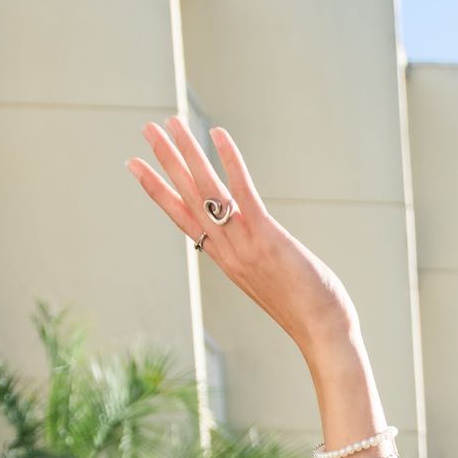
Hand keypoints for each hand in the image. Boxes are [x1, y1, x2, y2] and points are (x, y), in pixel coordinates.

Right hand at [128, 117, 358, 360]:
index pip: (182, 217)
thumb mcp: (271, 283)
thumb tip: (257, 244)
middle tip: (146, 129)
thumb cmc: (307, 312)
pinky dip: (230, 161)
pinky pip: (242, 192)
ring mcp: (243, 244)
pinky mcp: (266, 237)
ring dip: (187, 153)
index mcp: (225, 259)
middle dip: (165, 160)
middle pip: (187, 197)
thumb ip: (257, 259)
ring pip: (206, 190)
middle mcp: (226, 250)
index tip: (135, 166)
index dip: (157, 190)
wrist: (323, 335)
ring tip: (170, 122)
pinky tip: (218, 134)